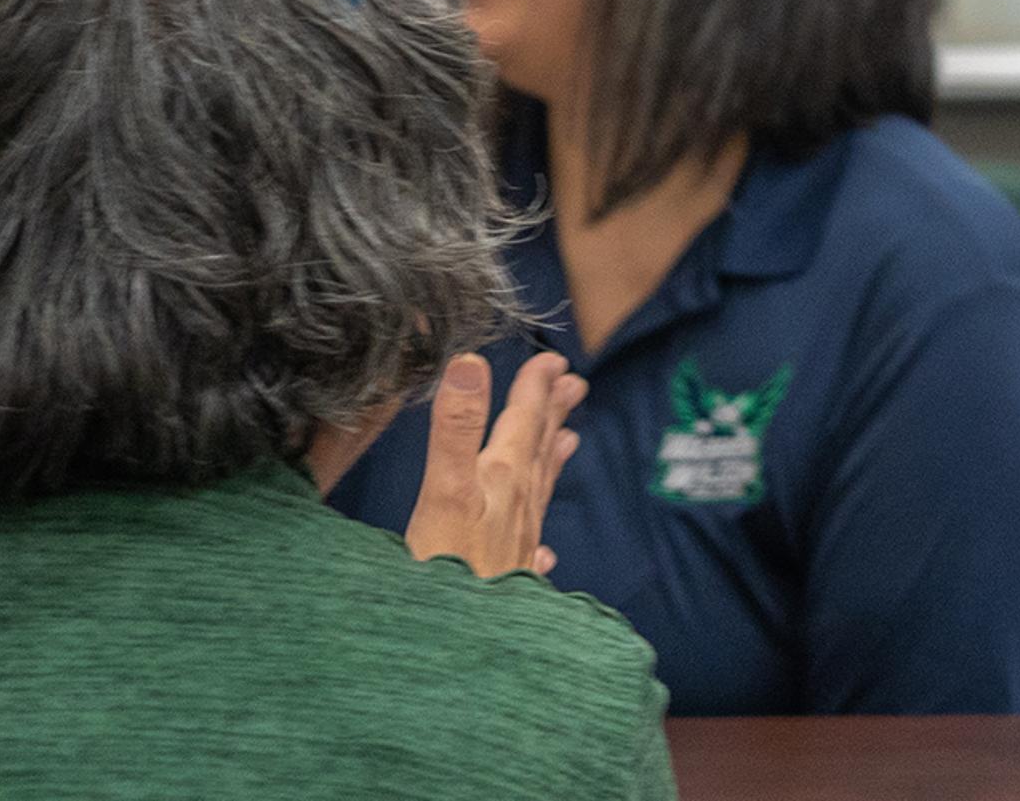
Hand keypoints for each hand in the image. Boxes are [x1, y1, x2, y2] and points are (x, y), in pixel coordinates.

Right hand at [406, 352, 584, 579]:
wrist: (461, 658)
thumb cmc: (447, 576)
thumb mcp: (444, 493)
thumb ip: (456, 429)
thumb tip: (469, 364)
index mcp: (500, 482)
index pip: (522, 422)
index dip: (535, 389)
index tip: (553, 361)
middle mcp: (516, 511)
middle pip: (537, 452)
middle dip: (552, 415)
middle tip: (574, 384)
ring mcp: (515, 549)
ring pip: (538, 495)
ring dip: (549, 463)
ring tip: (569, 440)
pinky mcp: (509, 587)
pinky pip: (530, 551)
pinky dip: (536, 536)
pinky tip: (544, 547)